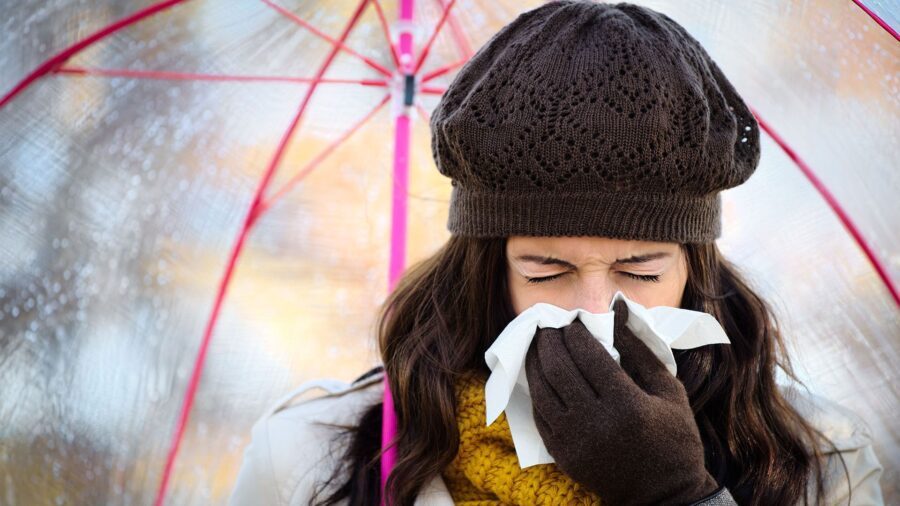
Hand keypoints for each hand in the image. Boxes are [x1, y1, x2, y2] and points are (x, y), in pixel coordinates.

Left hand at [524, 299, 718, 505]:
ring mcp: (575, 441)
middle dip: (549, 341)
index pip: (588, 356)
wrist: (664, 495)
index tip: (572, 320)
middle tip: (548, 326)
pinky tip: (539, 375)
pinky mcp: (563, 455)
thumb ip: (640, 349)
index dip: (575, 333)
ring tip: (538, 344)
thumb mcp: (669, 390)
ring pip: (542, 391)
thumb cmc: (674, 438)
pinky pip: (539, 415)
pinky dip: (536, 390)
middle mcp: (597, 423)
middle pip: (559, 369)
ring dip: (536, 362)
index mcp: (627, 404)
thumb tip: (617, 310)